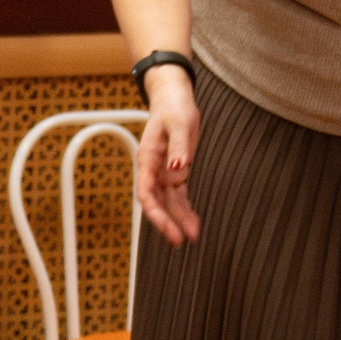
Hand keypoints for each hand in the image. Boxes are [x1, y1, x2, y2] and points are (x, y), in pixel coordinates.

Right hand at [134, 71, 202, 245]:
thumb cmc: (174, 108)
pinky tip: (194, 223)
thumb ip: (178, 146)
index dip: (156, 214)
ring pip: (168, 203)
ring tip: (192, 236)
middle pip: (156, 203)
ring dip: (179, 219)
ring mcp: (163, 173)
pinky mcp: (175, 172)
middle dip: (167, 223)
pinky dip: (186, 209)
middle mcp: (152, 170)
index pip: (146, 193)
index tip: (169, 229)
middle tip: (180, 241)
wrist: (174, 98)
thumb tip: (177, 168)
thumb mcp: (179, 123)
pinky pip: (179, 196)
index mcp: (147, 158)